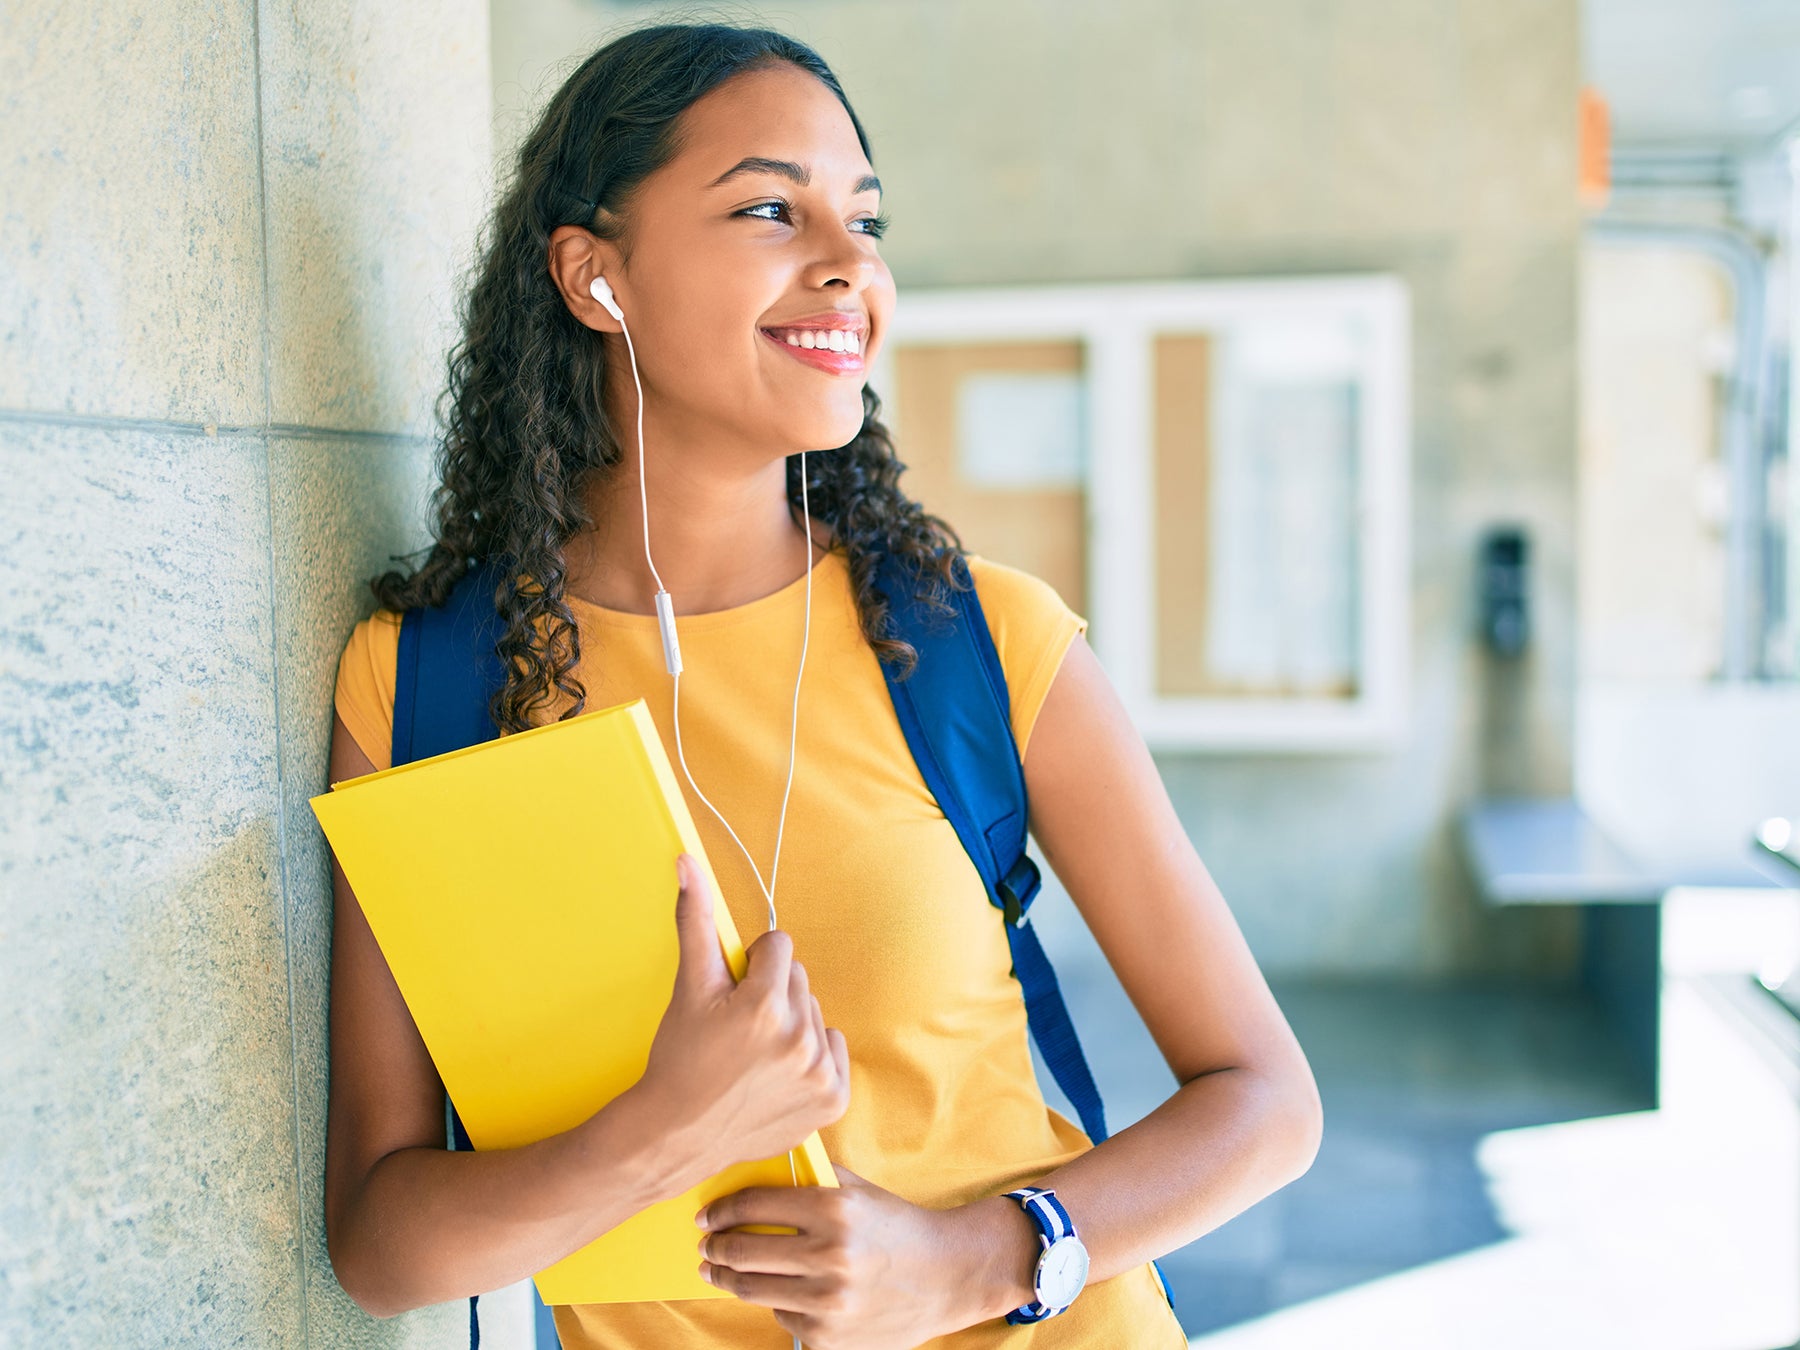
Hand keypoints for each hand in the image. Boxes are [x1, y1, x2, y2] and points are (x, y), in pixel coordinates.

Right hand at [636, 853, 850, 1176]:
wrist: (678, 1134)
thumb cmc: (680, 1057)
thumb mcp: (689, 986)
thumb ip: (695, 919)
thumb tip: (688, 861)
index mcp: (765, 1006)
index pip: (779, 946)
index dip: (751, 966)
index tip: (732, 995)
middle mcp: (799, 1039)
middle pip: (799, 979)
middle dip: (771, 993)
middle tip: (739, 1029)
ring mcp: (819, 1074)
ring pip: (814, 1013)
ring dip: (790, 1025)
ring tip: (755, 1054)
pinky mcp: (832, 1100)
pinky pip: (833, 1049)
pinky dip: (811, 1058)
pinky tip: (777, 1074)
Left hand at [696, 1164, 992, 1349]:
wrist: (947, 1276)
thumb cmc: (897, 1226)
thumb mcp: (858, 1190)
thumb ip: (810, 1178)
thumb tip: (755, 1169)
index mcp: (836, 1210)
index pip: (755, 1206)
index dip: (721, 1210)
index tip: (706, 1216)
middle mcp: (830, 1257)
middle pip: (743, 1253)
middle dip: (715, 1248)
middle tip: (706, 1246)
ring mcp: (828, 1302)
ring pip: (753, 1290)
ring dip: (728, 1279)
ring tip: (718, 1271)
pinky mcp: (829, 1337)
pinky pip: (782, 1316)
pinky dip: (776, 1302)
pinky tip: (780, 1291)